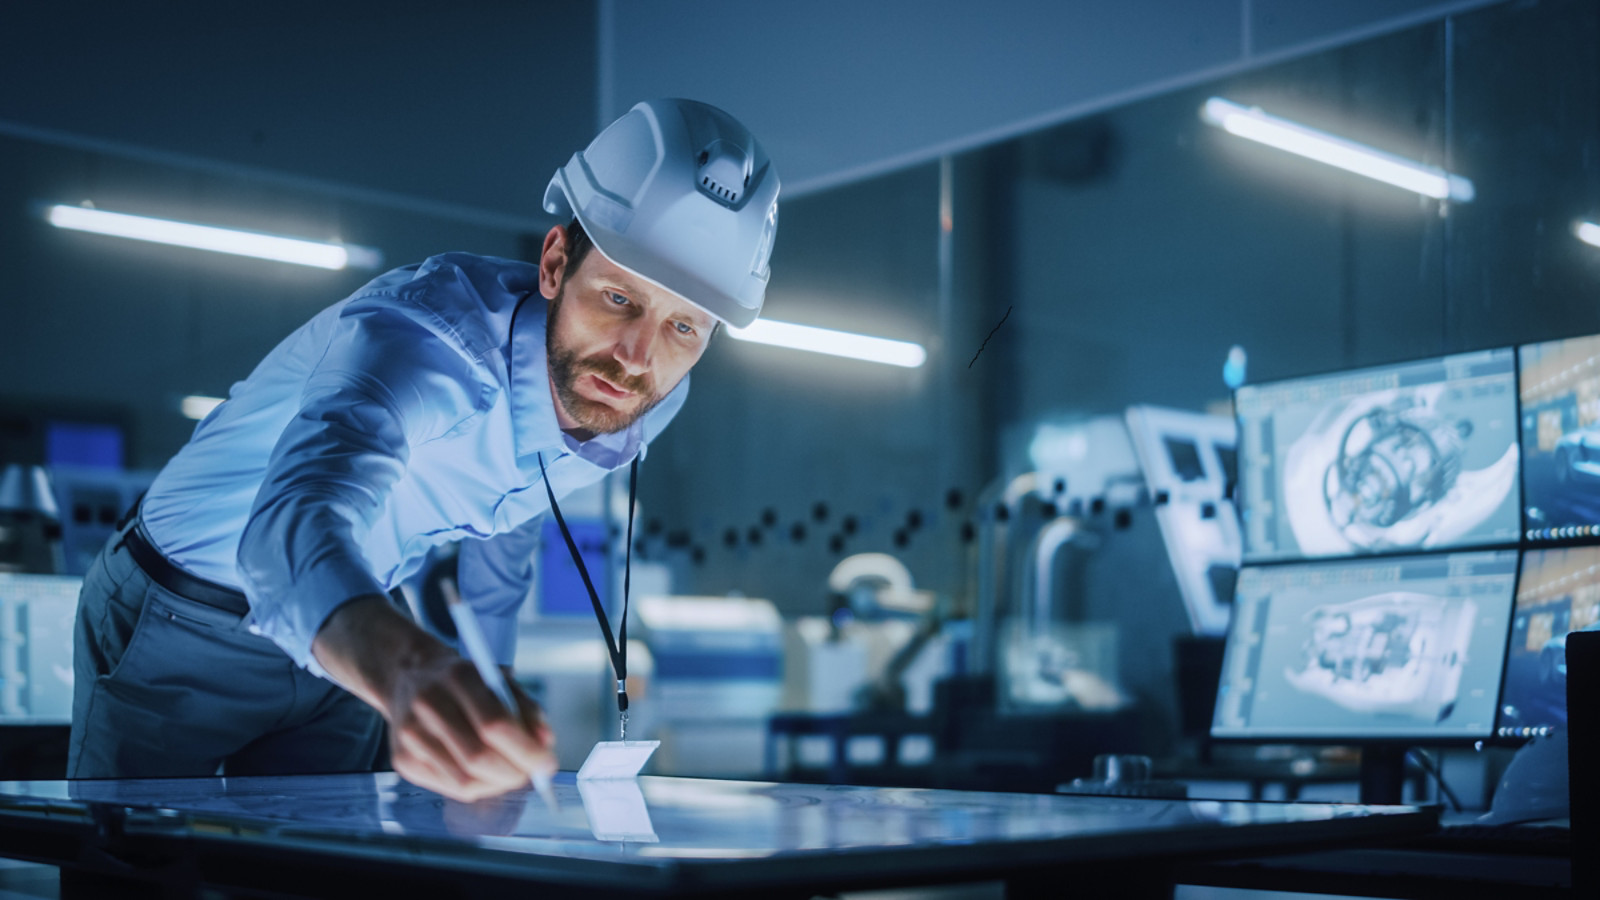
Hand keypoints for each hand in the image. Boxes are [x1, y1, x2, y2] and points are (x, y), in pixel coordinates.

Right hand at [385, 655, 555, 801]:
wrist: (409, 676)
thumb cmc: (464, 681)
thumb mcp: (500, 681)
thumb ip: (528, 711)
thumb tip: (545, 745)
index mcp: (458, 677)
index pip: (494, 724)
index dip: (526, 750)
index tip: (547, 763)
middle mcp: (429, 705)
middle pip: (478, 758)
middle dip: (514, 773)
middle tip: (532, 773)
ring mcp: (411, 735)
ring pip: (465, 780)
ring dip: (498, 783)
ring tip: (510, 771)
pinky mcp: (403, 760)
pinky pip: (451, 788)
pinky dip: (478, 786)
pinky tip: (486, 773)